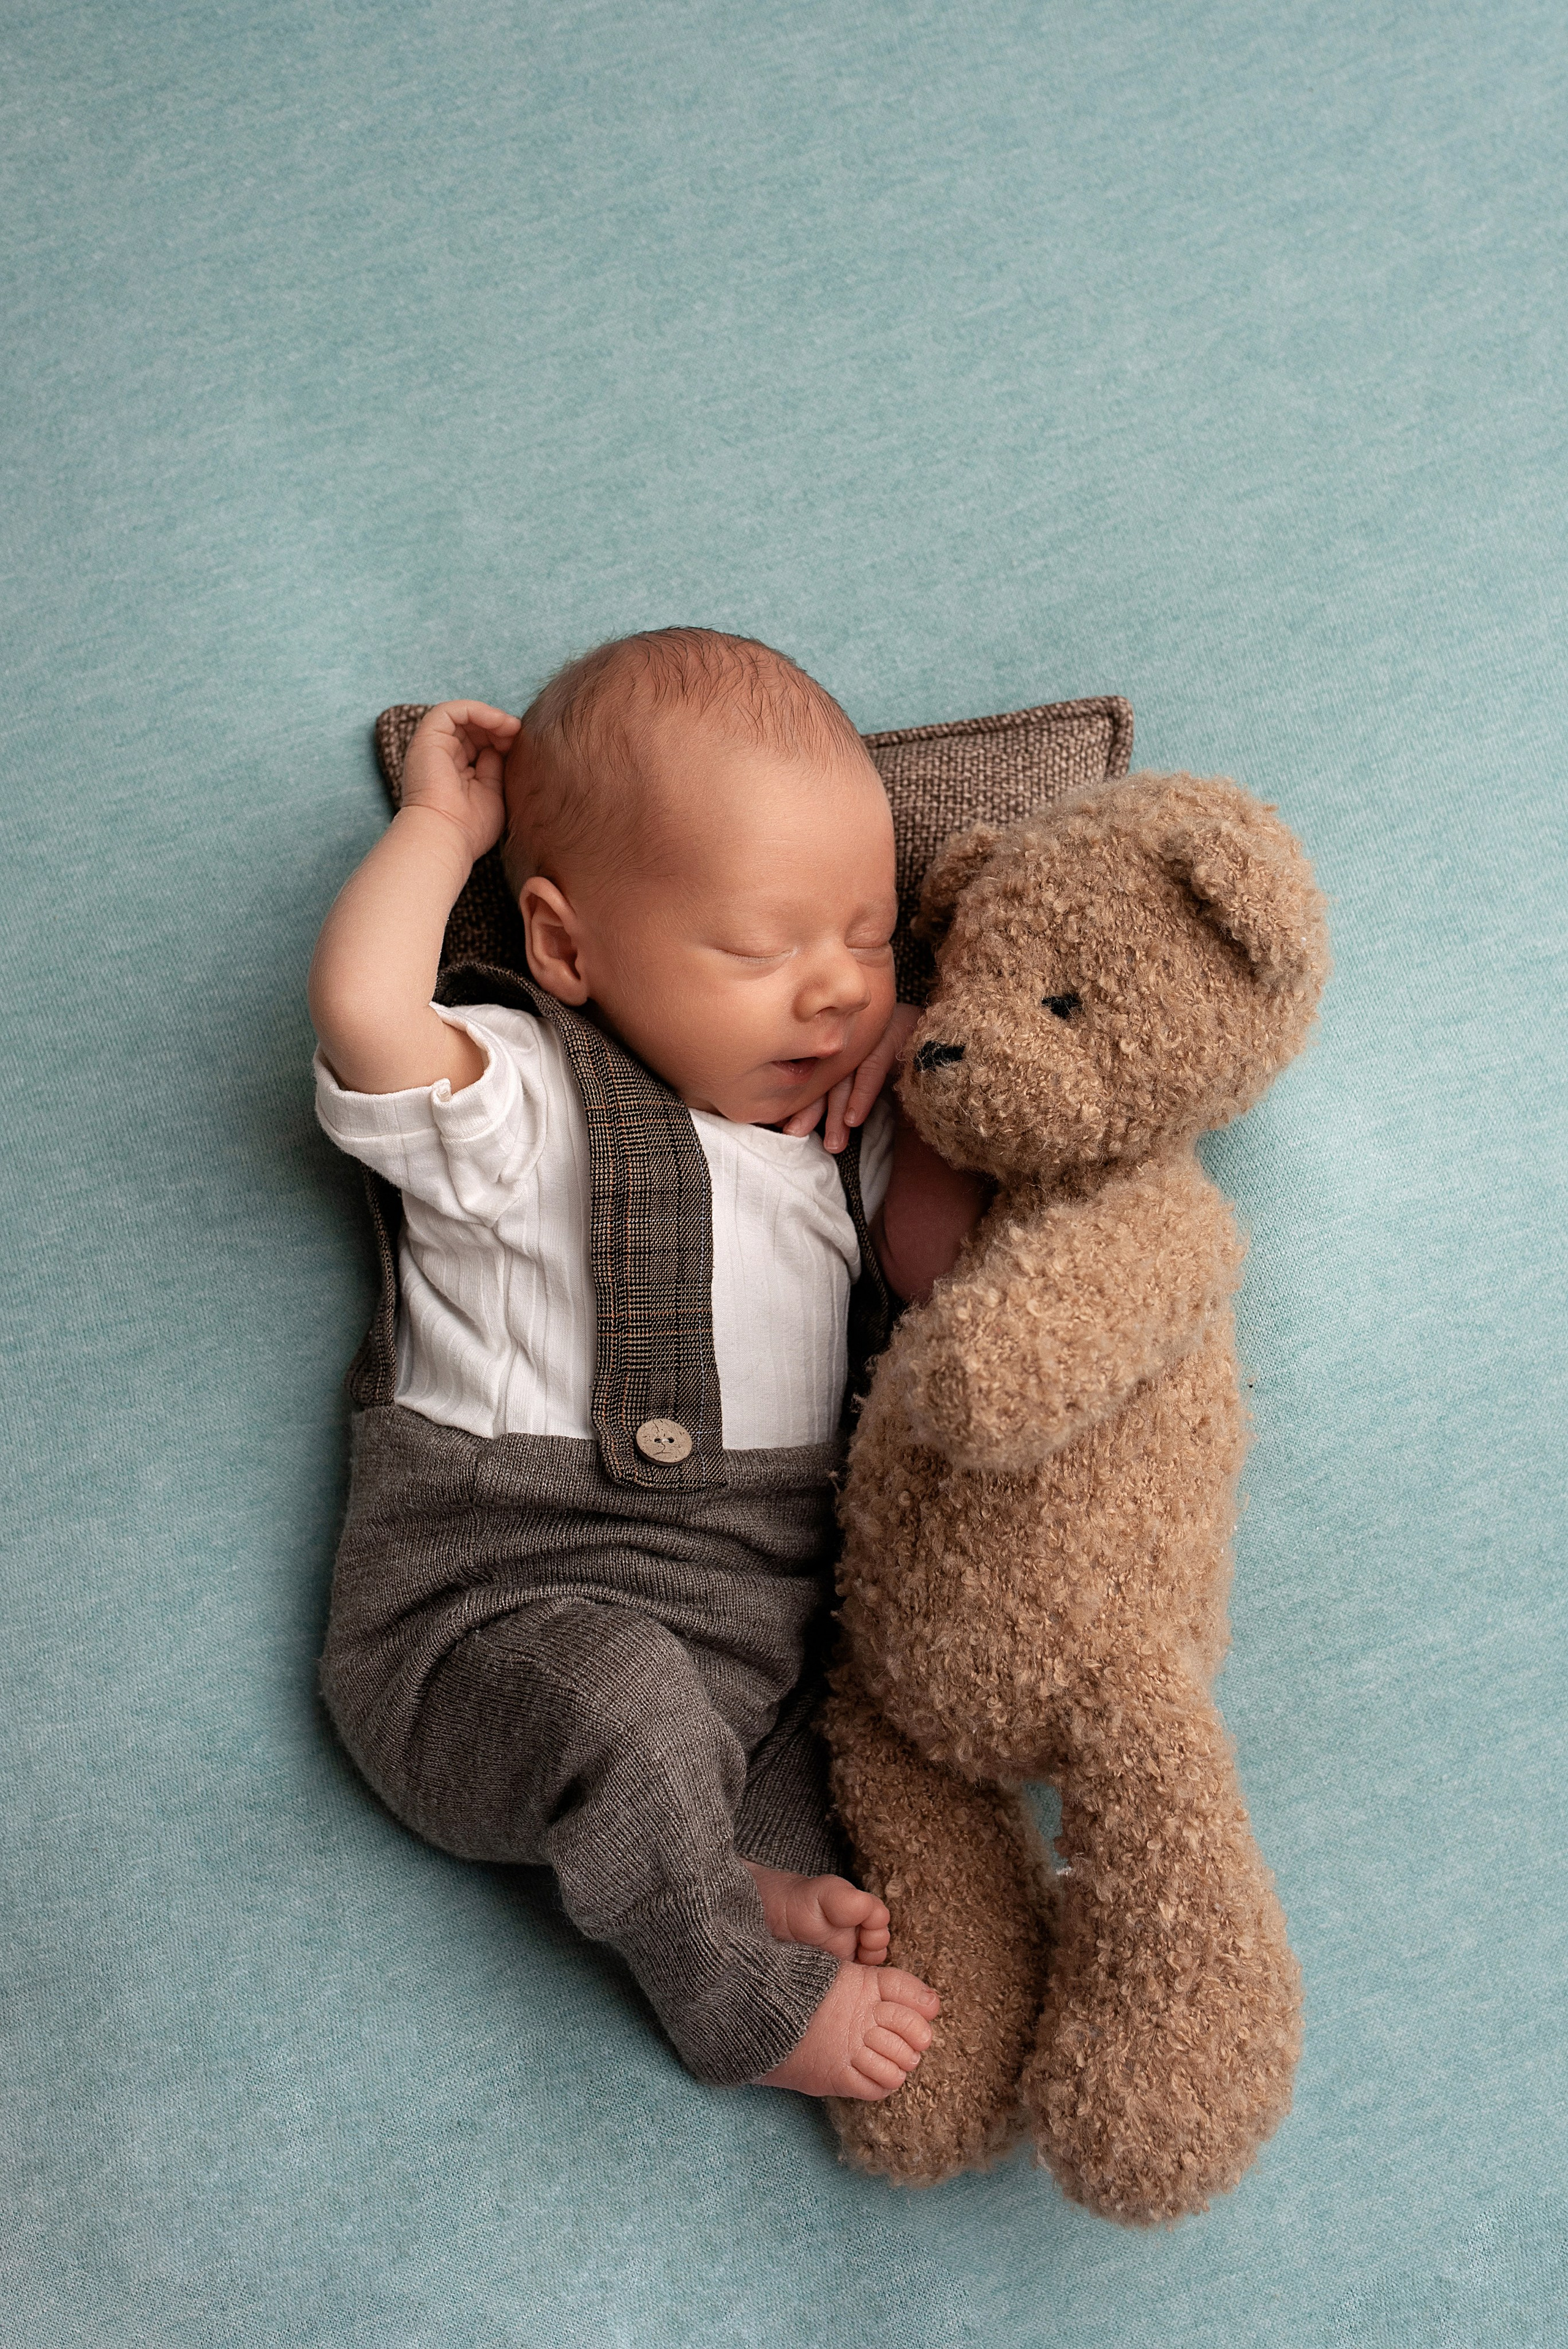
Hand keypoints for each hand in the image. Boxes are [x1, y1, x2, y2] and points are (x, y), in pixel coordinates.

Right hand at [400, 700, 521, 866]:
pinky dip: (478, 710)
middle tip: (519, 737)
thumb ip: (496, 767)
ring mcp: (433, 746)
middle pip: (474, 728)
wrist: (446, 836)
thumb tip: (502, 745)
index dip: (502, 740)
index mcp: (454, 771)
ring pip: (464, 716)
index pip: (480, 744)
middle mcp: (441, 756)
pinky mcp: (427, 737)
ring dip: (492, 719)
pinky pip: (452, 710)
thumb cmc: (470, 826)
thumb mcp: (493, 793)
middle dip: (499, 729)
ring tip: (512, 729)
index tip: (521, 749)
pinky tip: (499, 723)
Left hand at [781, 1003, 921, 1151]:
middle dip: (810, 1109)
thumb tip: (824, 1119)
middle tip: (794, 1134)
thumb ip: (849, 1086)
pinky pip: (872, 1070)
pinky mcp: (891, 1035)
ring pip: (846, 1077)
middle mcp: (852, 1036)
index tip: (786, 1125)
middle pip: (824, 1075)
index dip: (801, 1100)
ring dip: (838, 1114)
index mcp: (844, 1042)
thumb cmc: (905, 1049)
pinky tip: (854, 1120)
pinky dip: (862, 1096)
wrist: (942, 1025)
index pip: (815, 1073)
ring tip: (833, 1144)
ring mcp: (870, 1033)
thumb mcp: (872, 1067)